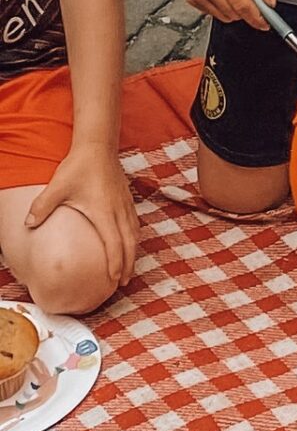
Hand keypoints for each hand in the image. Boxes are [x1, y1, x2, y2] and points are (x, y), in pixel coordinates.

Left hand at [26, 143, 137, 287]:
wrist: (98, 147)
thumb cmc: (78, 167)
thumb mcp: (57, 187)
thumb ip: (42, 206)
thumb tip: (28, 225)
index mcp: (104, 214)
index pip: (114, 245)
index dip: (116, 264)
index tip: (114, 279)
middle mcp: (119, 213)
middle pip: (129, 246)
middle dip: (128, 266)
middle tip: (123, 282)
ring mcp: (126, 207)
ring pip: (135, 237)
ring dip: (133, 254)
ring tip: (129, 268)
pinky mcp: (128, 201)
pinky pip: (135, 226)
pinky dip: (134, 240)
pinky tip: (129, 244)